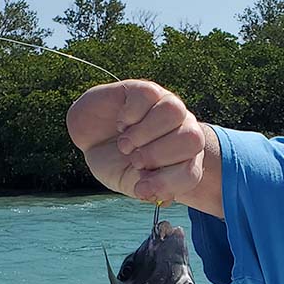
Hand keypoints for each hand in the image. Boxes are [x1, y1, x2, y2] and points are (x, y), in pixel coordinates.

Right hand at [66, 80, 205, 204]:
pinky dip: (130, 116)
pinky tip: (121, 124)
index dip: (168, 183)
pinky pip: (149, 97)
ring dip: (144, 134)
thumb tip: (152, 193)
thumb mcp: (128, 182)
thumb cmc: (114, 161)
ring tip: (125, 144)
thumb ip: (144, 189)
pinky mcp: (147, 90)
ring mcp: (167, 106)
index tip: (140, 188)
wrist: (89, 138)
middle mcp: (182, 131)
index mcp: (184, 159)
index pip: (192, 173)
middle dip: (159, 155)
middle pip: (194, 139)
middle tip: (134, 161)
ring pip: (174, 112)